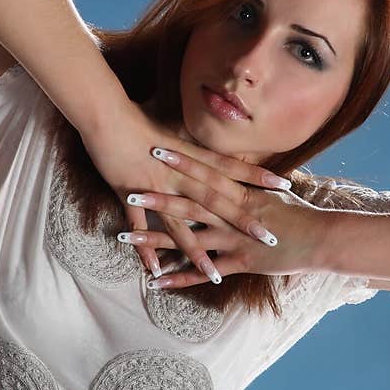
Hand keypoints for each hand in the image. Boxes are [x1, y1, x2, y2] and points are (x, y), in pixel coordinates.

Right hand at [78, 99, 290, 278]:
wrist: (105, 115)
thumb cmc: (136, 117)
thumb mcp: (170, 130)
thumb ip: (189, 143)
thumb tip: (205, 146)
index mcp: (191, 156)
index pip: (231, 167)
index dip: (258, 176)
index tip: (284, 185)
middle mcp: (179, 174)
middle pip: (216, 200)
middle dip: (242, 221)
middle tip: (267, 238)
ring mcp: (155, 187)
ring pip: (181, 224)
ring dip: (197, 251)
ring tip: (215, 275)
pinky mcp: (130, 194)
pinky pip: (140, 227)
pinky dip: (146, 249)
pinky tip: (155, 270)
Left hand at [116, 146, 328, 287]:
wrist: (324, 239)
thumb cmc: (301, 215)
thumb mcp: (274, 193)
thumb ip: (253, 183)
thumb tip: (240, 169)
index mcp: (241, 193)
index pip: (206, 173)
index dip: (181, 162)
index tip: (157, 149)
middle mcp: (234, 215)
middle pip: (189, 204)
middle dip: (158, 198)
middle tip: (129, 189)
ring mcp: (235, 240)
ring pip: (189, 238)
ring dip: (155, 239)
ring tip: (125, 238)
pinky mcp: (240, 263)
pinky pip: (204, 272)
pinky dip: (179, 277)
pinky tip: (156, 280)